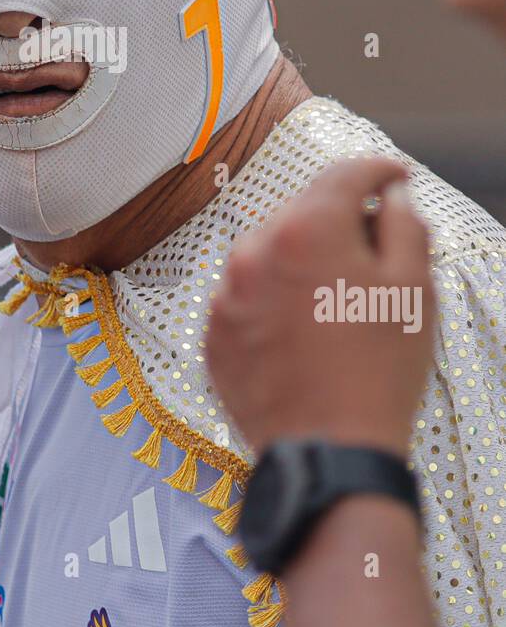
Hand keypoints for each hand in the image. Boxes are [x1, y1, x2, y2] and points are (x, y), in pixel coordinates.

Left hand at [206, 157, 434, 456]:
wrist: (329, 454)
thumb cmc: (378, 373)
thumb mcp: (413, 289)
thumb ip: (404, 224)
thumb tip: (390, 197)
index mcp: (306, 230)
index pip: (345, 175)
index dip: (379, 171)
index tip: (396, 178)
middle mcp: (254, 251)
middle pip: (303, 211)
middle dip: (339, 220)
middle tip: (374, 247)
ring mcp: (227, 294)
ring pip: (269, 253)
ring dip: (302, 259)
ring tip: (337, 299)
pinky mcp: (214, 334)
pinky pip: (246, 296)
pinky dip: (273, 299)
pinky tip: (304, 329)